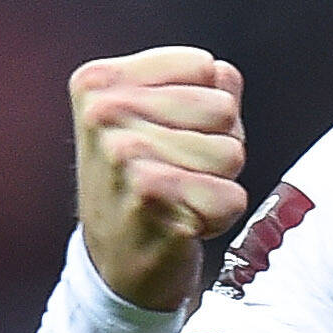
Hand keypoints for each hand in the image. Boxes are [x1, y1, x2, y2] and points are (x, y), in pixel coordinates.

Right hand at [70, 47, 249, 310]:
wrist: (112, 264)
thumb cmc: (141, 182)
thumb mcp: (152, 119)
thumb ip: (196, 85)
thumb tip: (225, 75)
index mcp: (100, 81)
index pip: (207, 68)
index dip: (207, 107)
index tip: (170, 137)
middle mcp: (104, 112)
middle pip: (224, 109)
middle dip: (217, 145)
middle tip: (177, 172)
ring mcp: (124, 155)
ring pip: (232, 153)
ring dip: (218, 183)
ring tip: (178, 197)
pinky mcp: (152, 199)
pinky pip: (232, 198)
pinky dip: (218, 217)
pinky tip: (182, 223)